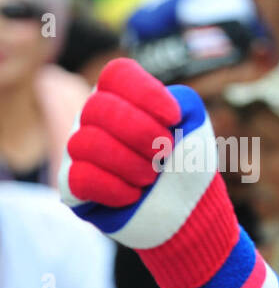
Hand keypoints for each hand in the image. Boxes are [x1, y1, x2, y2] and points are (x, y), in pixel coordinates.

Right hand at [60, 59, 236, 287]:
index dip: (146, 94)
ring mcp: (79, 151)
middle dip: (142, 134)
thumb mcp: (196, 126)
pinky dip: (117, 189)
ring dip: (133, 165)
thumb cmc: (188, 165)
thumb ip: (182, 100)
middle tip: (163, 155)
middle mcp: (94, 120)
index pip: (117, 74)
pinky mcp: (73, 187)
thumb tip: (160, 108)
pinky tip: (133, 195)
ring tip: (151, 177)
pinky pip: (81, 178)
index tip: (173, 120)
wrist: (189, 214)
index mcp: (122, 98)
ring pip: (86, 143)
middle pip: (99, 108)